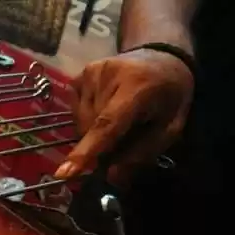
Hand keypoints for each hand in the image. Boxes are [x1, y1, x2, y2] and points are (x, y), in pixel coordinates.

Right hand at [55, 49, 193, 185]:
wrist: (161, 58)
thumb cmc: (169, 95)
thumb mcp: (171, 127)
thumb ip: (143, 152)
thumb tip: (112, 176)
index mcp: (138, 87)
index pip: (108, 124)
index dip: (88, 150)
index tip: (64, 174)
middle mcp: (109, 76)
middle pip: (92, 128)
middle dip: (102, 144)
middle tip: (124, 138)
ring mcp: (90, 73)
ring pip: (81, 122)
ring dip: (95, 131)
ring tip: (117, 118)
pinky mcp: (78, 76)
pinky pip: (74, 111)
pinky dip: (87, 119)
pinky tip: (104, 108)